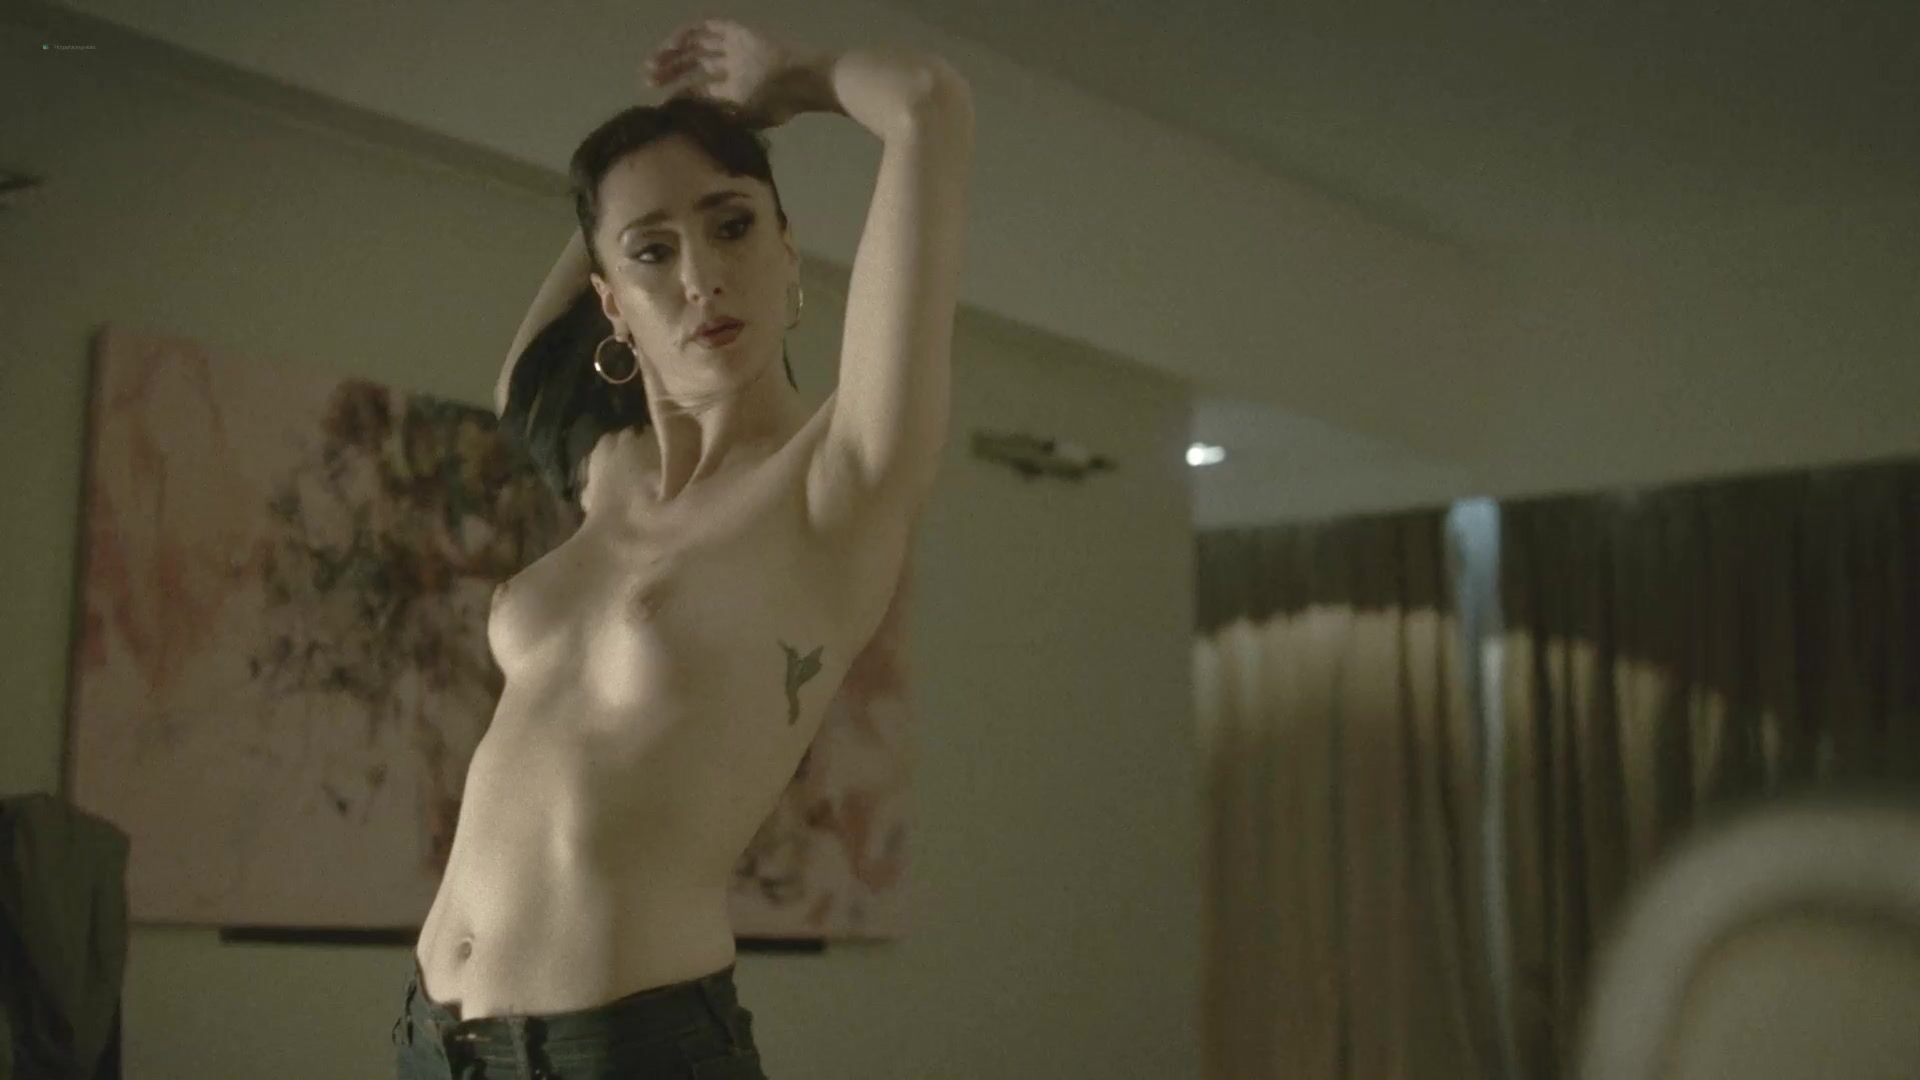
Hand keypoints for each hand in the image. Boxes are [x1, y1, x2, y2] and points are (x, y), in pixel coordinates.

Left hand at [645, 18, 806, 129]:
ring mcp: (732, 46)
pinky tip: (670, 45)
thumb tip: (686, 112)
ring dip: (672, 53)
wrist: (803, 81)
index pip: (697, 88)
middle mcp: (729, 64)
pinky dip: (686, 35)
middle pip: (692, 64)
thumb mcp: (743, 114)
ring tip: (652, 63)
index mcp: (731, 87)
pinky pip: (706, 28)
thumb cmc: (779, 103)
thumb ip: (716, 112)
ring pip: (695, 46)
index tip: (656, 101)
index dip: (676, 92)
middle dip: (668, 71)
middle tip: (645, 79)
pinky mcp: (736, 31)